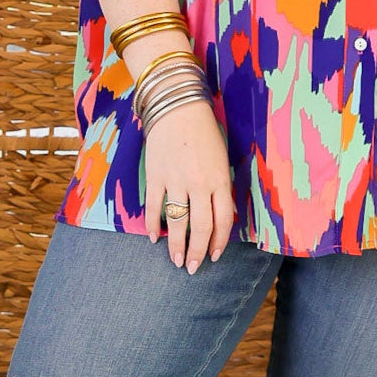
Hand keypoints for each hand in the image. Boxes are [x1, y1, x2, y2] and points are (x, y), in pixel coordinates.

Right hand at [144, 100, 235, 272]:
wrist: (177, 108)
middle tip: (194, 268)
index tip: (214, 256)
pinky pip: (154, 207)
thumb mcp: (221, 160)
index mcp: (219, 180)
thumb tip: (223, 215)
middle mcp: (199, 184)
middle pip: (200, 227)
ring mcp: (176, 181)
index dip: (219, 242)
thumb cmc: (204, 132)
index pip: (223, 221)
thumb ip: (221, 188)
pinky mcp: (155, 176)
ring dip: (176, 246)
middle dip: (198, 252)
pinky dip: (153, 225)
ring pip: (177, 222)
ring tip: (177, 261)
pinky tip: (154, 238)